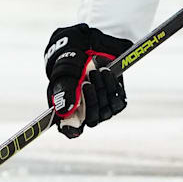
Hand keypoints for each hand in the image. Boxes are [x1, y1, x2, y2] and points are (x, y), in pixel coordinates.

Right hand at [44, 23, 132, 137]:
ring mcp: (103, 107)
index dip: (71, 131)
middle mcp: (86, 113)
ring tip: (96, 72)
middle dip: (91, 100)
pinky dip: (112, 86)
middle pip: (93, 119)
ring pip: (107, 110)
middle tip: (87, 81)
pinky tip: (106, 72)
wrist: (86, 50)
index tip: (74, 130)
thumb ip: (64, 93)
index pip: (69, 130)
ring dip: (102, 90)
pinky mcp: (116, 99)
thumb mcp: (64, 76)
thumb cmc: (70, 66)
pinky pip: (118, 100)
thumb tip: (65, 112)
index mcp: (68, 111)